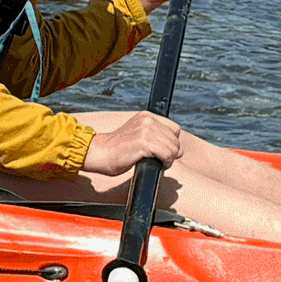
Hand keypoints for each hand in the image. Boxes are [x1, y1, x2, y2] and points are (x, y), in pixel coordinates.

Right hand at [77, 112, 192, 177]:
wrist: (101, 153)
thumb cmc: (119, 149)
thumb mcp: (138, 135)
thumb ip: (157, 138)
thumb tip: (179, 150)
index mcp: (146, 116)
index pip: (174, 129)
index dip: (172, 142)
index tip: (164, 151)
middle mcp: (147, 120)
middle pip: (175, 139)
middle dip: (172, 152)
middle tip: (161, 160)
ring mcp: (145, 131)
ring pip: (173, 148)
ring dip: (169, 159)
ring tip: (158, 163)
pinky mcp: (143, 143)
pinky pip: (166, 155)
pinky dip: (165, 163)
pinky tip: (156, 165)